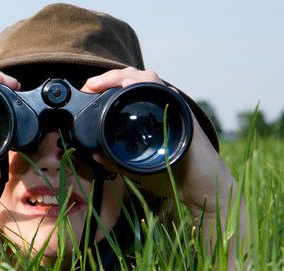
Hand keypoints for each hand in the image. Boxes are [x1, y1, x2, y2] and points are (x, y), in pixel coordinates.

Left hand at [83, 67, 235, 215]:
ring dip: (122, 76)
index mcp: (150, 115)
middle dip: (109, 77)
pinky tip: (128, 84)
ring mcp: (173, 108)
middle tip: (89, 87)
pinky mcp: (183, 116)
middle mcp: (162, 107)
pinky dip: (146, 83)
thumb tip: (93, 154)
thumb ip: (115, 160)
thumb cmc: (174, 177)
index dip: (106, 85)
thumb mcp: (136, 167)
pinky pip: (164, 91)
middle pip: (135, 78)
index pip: (127, 89)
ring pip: (148, 78)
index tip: (87, 91)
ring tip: (101, 83)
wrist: (203, 192)